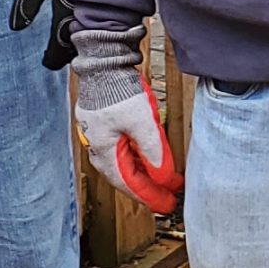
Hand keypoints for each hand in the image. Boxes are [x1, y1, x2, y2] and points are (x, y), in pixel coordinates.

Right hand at [74, 64, 182, 212]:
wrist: (104, 64)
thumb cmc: (117, 91)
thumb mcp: (142, 123)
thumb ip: (154, 152)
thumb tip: (163, 176)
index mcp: (104, 153)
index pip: (130, 184)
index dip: (151, 196)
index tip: (168, 203)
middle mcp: (99, 149)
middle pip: (126, 177)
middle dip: (149, 187)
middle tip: (169, 195)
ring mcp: (102, 138)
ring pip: (125, 164)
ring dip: (145, 173)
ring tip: (164, 179)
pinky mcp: (106, 127)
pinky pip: (123, 151)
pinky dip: (138, 159)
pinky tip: (150, 159)